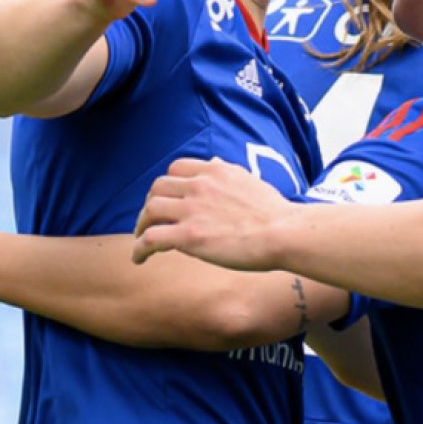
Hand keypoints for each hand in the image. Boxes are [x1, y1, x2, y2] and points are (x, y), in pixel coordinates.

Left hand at [133, 158, 292, 270]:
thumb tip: (214, 163)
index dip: (168, 185)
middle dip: (151, 203)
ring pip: (149, 210)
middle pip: (158, 187)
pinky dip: (139, 249)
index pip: (177, 169)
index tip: (169, 199)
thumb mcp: (249, 181)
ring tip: (142, 239)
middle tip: (152, 220)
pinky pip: (150, 238)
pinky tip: (139, 259)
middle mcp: (199, 185)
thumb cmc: (274, 212)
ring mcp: (191, 210)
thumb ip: (227, 172)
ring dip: (141, 225)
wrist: (283, 233)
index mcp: (215, 171)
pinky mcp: (188, 236)